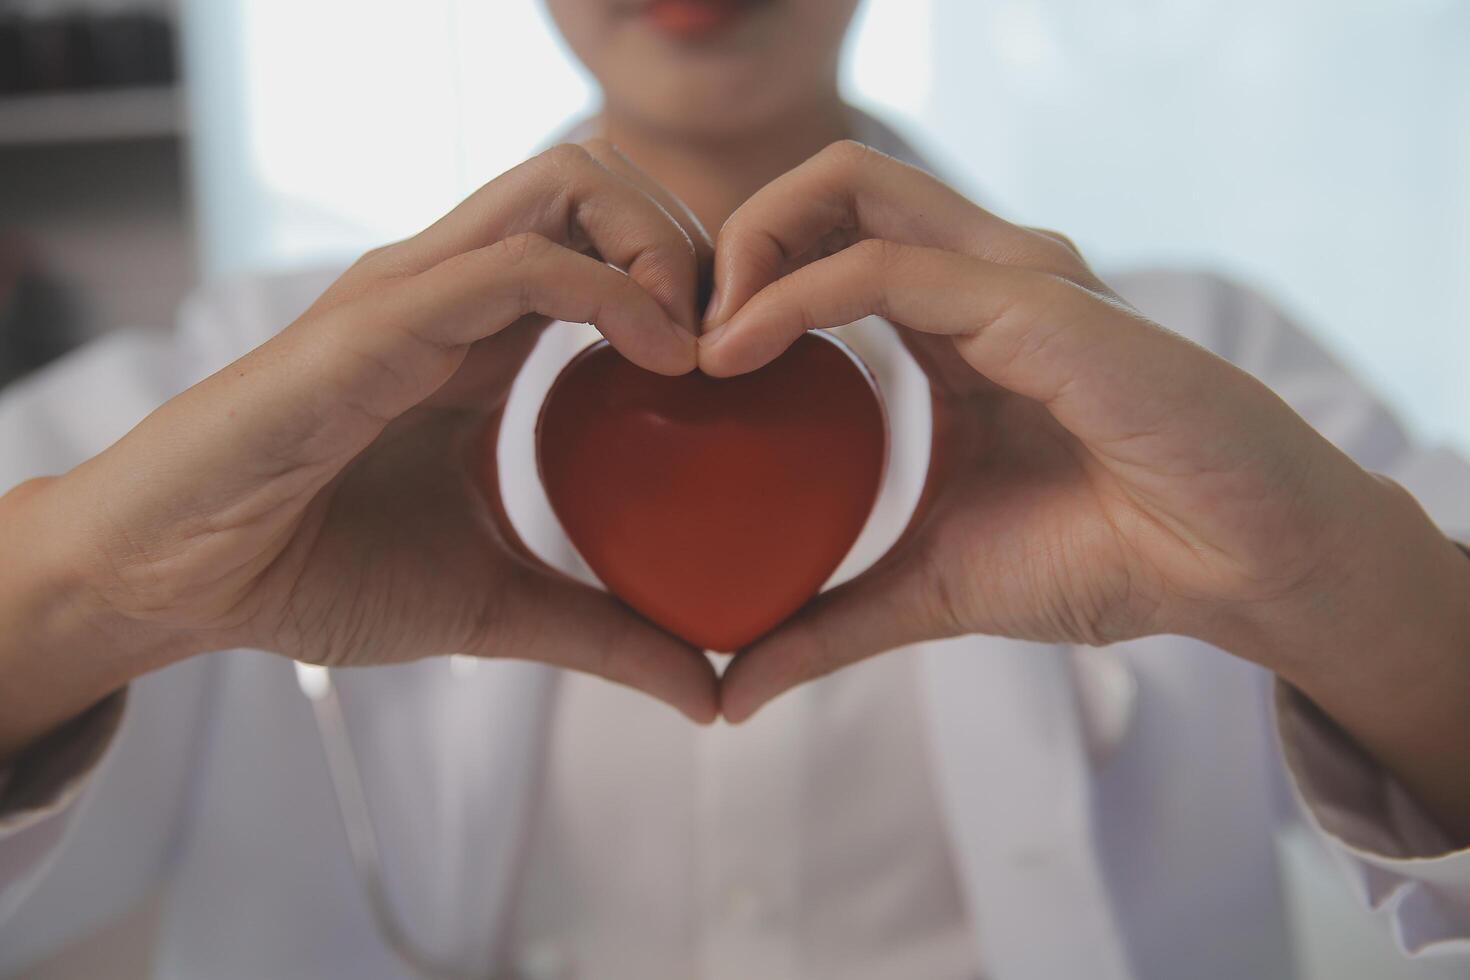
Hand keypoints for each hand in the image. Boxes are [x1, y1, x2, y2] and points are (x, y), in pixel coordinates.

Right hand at [0, 140, 719, 756]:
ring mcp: (414, 291)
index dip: (693, 278)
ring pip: (564, 184)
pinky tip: (665, 360)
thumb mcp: (493, 605)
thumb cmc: (315, 573)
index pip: (606, 240)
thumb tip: (709, 693)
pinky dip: (611, 292)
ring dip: (662, 242)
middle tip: (739, 339)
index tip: (748, 367)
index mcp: (479, 333)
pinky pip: (516, 263)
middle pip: (598, 180)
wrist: (179, 583)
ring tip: (706, 344)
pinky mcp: (378, 318)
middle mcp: (451, 290)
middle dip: (693, 236)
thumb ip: (602, 633)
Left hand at [702, 141, 1466, 727]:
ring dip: (747, 245)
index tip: (675, 362)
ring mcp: (1010, 274)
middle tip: (672, 333)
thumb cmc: (1106, 559)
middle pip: (829, 187)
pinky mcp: (1033, 298)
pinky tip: (730, 352)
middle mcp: (981, 276)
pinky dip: (792, 296)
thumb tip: (730, 694)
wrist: (1237, 570)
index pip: (827, 243)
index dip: (739, 279)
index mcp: (958, 324)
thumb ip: (828, 624)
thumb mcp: (930, 588)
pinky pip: (883, 269)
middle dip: (730, 237)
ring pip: (850, 188)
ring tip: (693, 338)